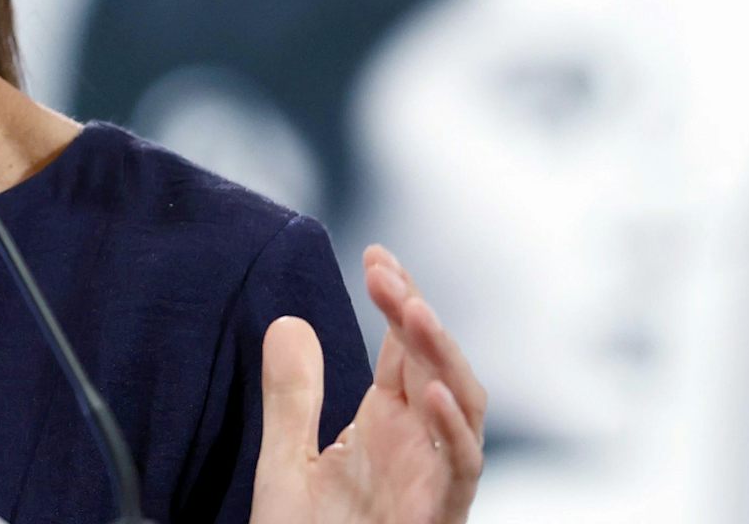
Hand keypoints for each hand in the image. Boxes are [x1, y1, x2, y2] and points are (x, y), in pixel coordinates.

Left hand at [250, 244, 485, 522]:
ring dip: (442, 355)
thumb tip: (288, 319)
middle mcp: (419, 446)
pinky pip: (458, 470)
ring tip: (411, 309)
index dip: (399, 297)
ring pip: (462, 405)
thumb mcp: (286, 462)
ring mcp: (433, 480)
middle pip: (437, 363)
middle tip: (384, 271)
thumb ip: (292, 395)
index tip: (376, 252)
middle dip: (418, 313)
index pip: (406, 347)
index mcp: (389, 425)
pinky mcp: (436, 516)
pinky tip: (423, 392)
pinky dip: (450, 430)